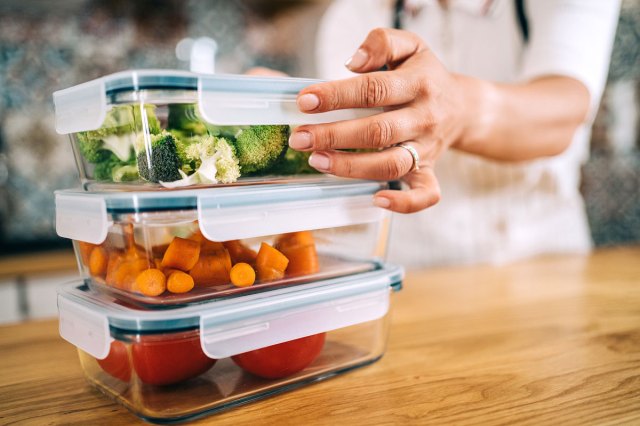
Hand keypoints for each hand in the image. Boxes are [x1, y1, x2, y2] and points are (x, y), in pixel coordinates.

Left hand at [289, 28, 471, 212]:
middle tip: (300, 138)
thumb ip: (382, 42)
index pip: (373, 90)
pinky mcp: (429, 171)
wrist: (462, 106)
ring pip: (391, 164)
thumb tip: (353, 62)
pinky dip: (403, 203)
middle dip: (334, 136)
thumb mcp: (410, 46)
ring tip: (317, 161)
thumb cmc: (424, 76)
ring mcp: (427, 148)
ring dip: (352, 167)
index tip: (305, 101)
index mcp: (417, 83)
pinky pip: (425, 194)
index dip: (337, 96)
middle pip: (378, 131)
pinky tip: (375, 199)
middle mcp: (424, 118)